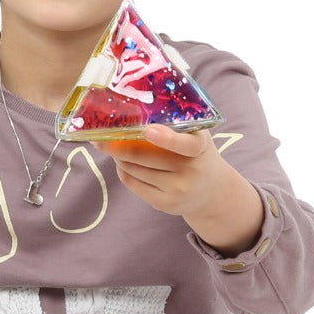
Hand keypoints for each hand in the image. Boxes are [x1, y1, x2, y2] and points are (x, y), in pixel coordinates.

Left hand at [99, 125, 264, 253]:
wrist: (211, 192)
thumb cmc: (196, 155)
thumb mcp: (196, 136)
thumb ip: (176, 124)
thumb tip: (135, 109)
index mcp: (200, 148)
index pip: (185, 144)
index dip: (166, 138)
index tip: (148, 130)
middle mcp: (191, 171)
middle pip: (146, 157)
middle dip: (119, 145)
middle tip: (103, 135)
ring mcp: (178, 190)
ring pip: (135, 170)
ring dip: (119, 157)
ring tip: (113, 148)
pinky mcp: (164, 204)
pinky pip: (133, 184)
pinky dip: (123, 171)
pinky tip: (123, 164)